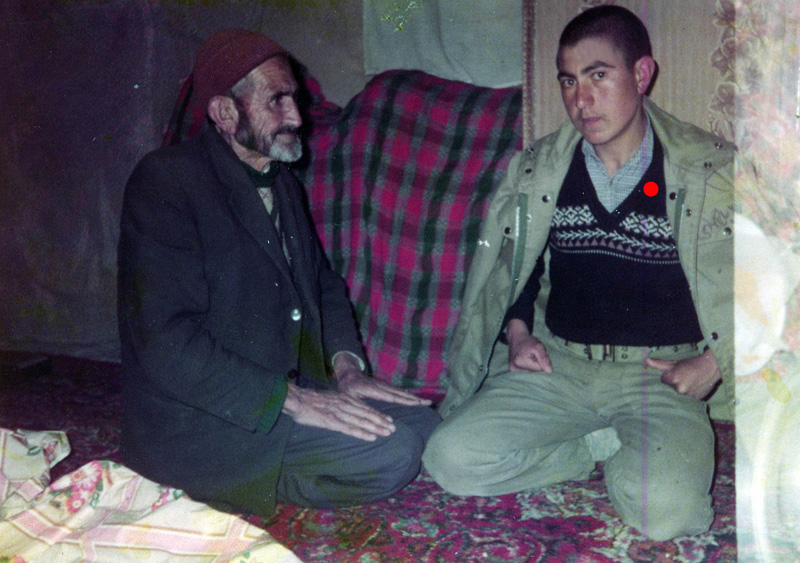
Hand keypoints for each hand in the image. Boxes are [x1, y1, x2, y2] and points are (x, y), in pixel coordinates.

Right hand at [281, 383, 396, 440]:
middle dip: (381, 421)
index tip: (389, 419)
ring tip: (387, 433)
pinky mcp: (332, 422)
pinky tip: (371, 437)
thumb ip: (339, 405)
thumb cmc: (310, 400)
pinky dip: (362, 433)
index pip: (365, 407)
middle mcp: (345, 404)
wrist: (297, 399)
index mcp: (344, 398)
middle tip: (393, 428)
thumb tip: (348, 411)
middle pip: (367, 414)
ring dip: (376, 427)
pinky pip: (350, 428)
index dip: (378, 414)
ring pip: (362, 421)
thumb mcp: (329, 399)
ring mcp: (339, 413)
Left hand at [333, 354, 431, 406]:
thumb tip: (373, 415)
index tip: (417, 403)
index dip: (406, 400)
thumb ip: (360, 404)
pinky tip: (412, 397)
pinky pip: (397, 391)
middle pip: (401, 394)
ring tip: (425, 401)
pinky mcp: (384, 386)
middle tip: (429, 402)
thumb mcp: (350, 396)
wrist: (348, 373)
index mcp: (375, 390)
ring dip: (413, 397)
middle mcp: (382, 387)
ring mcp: (384, 386)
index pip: (393, 397)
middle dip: (415, 399)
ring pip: (401, 392)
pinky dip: (406, 394)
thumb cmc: (347, 387)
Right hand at [506, 319, 552, 372]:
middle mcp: (514, 368)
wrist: (516, 337)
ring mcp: (512, 369)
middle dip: (537, 363)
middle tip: (533, 354)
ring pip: (530, 372)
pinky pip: (525, 371)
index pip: (539, 369)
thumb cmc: (528, 341)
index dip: (541, 361)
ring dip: (532, 365)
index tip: (537, 354)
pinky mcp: (512, 369)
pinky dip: (527, 366)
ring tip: (529, 356)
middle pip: (534, 372)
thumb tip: (549, 371)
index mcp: (520, 362)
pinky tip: (525, 359)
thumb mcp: (539, 346)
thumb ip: (544, 359)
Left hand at [644, 349, 720, 399]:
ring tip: (690, 382)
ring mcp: (688, 396)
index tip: (677, 372)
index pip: (663, 380)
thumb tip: (645, 360)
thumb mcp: (674, 363)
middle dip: (675, 384)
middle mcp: (679, 389)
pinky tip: (694, 388)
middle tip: (685, 377)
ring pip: (679, 394)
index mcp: (672, 378)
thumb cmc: (691, 364)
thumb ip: (659, 364)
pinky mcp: (696, 400)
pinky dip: (689, 395)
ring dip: (682, 389)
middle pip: (670, 388)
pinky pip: (687, 399)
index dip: (669, 376)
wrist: (711, 367)